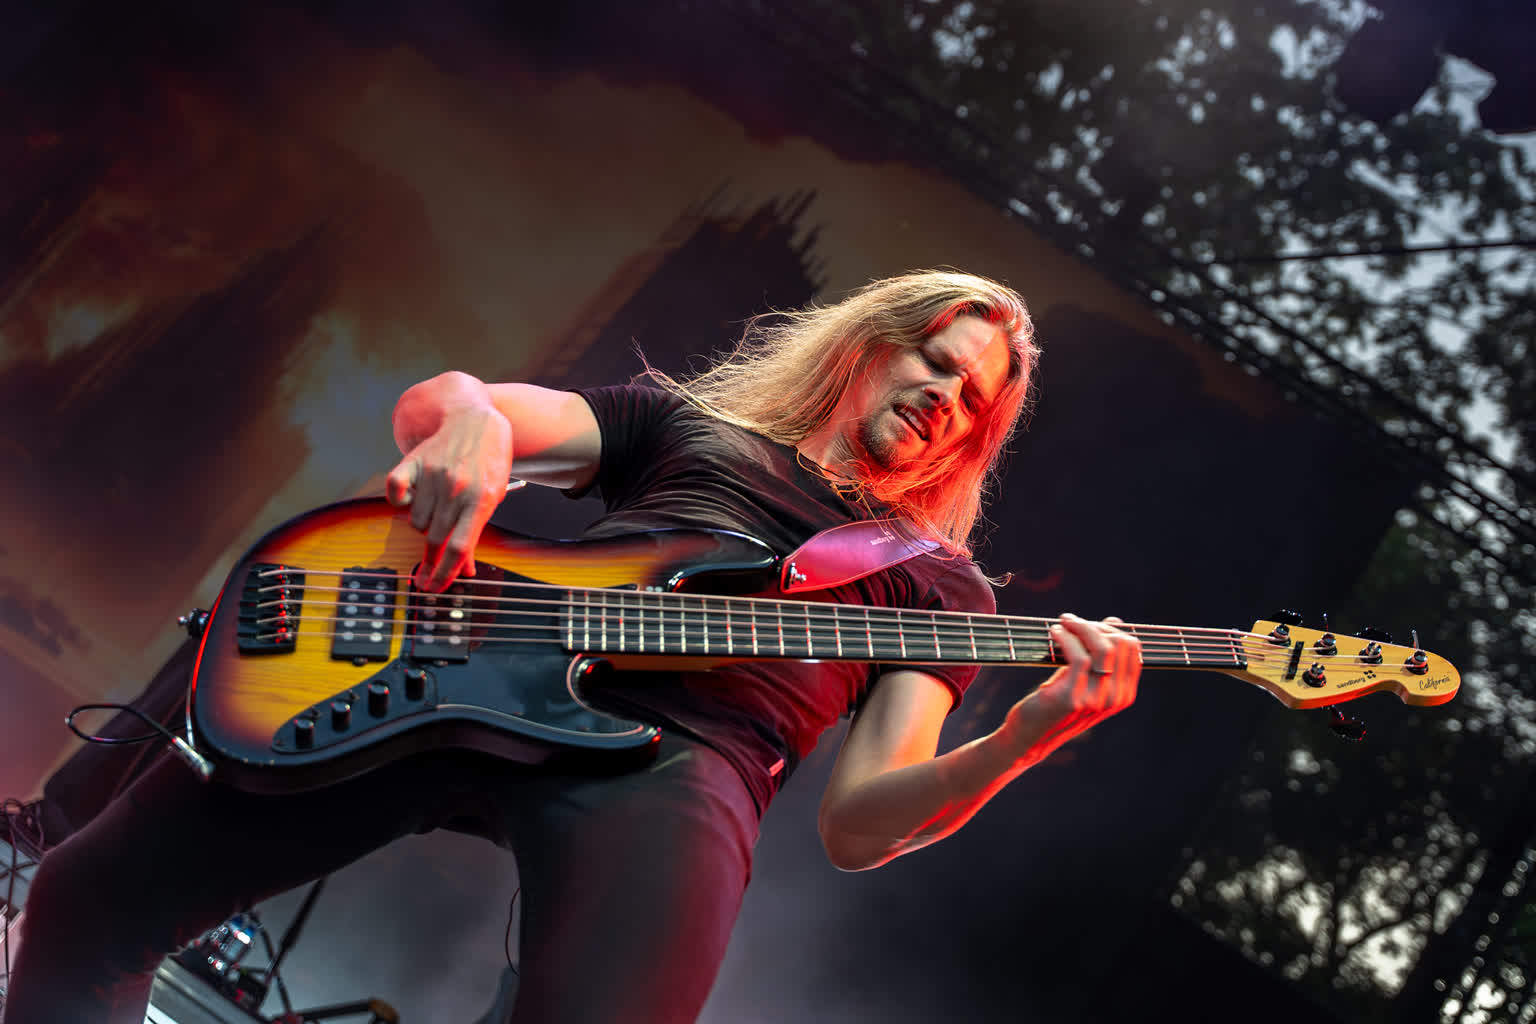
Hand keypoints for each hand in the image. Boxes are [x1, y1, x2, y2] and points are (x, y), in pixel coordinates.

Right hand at [385, 402, 512, 590]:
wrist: (476, 419)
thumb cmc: (488, 461)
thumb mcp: (491, 497)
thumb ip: (475, 533)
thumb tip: (464, 571)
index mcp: (480, 500)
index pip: (458, 547)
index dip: (444, 573)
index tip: (433, 588)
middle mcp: (455, 488)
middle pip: (434, 539)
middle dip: (430, 561)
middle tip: (426, 572)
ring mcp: (432, 474)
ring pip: (415, 521)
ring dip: (422, 525)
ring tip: (436, 511)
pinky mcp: (414, 461)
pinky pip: (394, 492)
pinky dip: (399, 501)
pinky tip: (412, 499)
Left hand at [1000, 612, 1140, 761]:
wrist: (1031, 737)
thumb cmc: (1056, 703)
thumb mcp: (1085, 679)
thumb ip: (1100, 655)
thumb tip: (1114, 622)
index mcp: (1124, 694)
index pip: (1133, 648)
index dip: (1109, 629)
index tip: (1087, 624)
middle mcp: (1115, 698)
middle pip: (1119, 644)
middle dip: (1094, 625)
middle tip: (1071, 622)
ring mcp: (1096, 700)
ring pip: (1102, 647)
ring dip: (1080, 627)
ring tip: (1063, 623)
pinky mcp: (1073, 698)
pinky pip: (1078, 656)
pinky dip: (1066, 637)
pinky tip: (1055, 633)